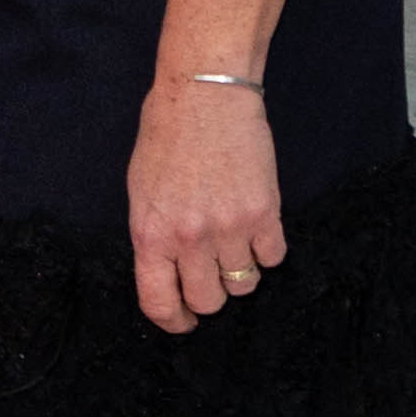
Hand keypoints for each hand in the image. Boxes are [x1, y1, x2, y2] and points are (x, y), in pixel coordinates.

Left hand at [128, 74, 283, 332]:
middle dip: (210, 294)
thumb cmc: (166, 137)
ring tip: (233, 242)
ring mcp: (229, 227)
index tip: (183, 321)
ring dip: (239, 271)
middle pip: (209, 301)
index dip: (173, 320)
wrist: (205, 95)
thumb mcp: (141, 191)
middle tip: (211, 274)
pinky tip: (256, 226)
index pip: (159, 303)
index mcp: (150, 234)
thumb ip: (154, 236)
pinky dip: (267, 250)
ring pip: (243, 284)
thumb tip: (168, 273)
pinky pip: (273, 258)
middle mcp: (189, 238)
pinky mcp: (265, 213)